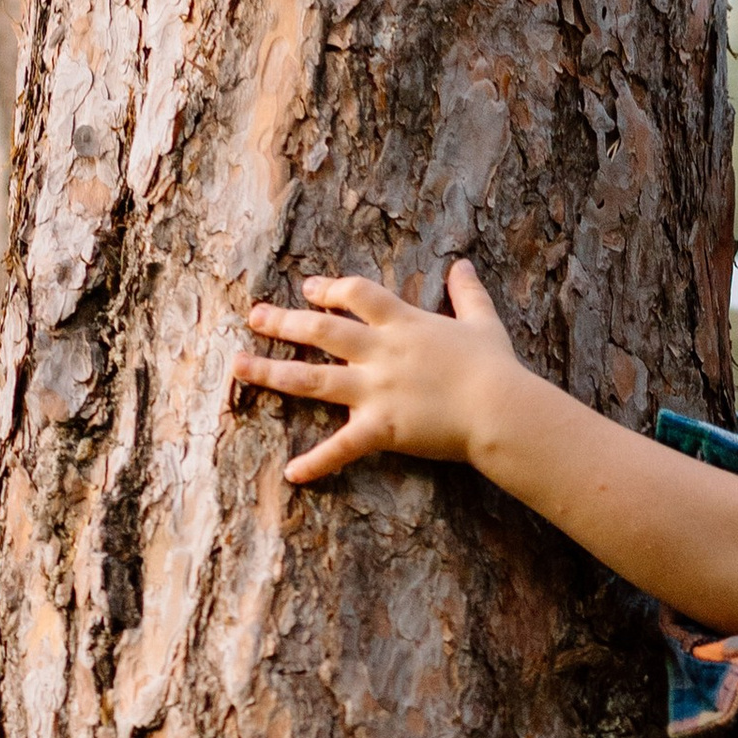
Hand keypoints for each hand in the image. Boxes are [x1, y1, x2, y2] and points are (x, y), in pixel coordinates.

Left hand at [233, 256, 531, 482]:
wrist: (500, 409)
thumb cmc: (496, 367)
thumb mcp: (483, 322)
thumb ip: (468, 293)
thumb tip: (462, 264)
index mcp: (403, 324)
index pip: (355, 295)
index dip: (329, 289)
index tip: (309, 290)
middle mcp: (380, 352)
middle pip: (321, 330)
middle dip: (283, 322)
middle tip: (254, 317)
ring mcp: (375, 390)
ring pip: (312, 378)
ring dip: (271, 372)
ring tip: (237, 366)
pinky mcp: (381, 428)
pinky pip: (342, 447)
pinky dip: (317, 462)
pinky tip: (293, 474)